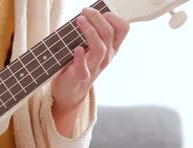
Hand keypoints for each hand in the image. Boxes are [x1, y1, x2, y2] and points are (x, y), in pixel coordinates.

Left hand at [51, 8, 129, 134]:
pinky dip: (80, 58)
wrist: (69, 92)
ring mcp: (94, 68)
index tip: (100, 11)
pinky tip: (76, 49)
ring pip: (100, 48)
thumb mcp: (89, 47)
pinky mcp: (80, 77)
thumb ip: (91, 33)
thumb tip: (87, 13)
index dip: (113, 17)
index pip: (123, 29)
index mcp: (111, 48)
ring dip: (90, 32)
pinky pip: (83, 68)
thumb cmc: (78, 65)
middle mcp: (106, 57)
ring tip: (79, 21)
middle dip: (98, 19)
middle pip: (110, 34)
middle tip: (84, 11)